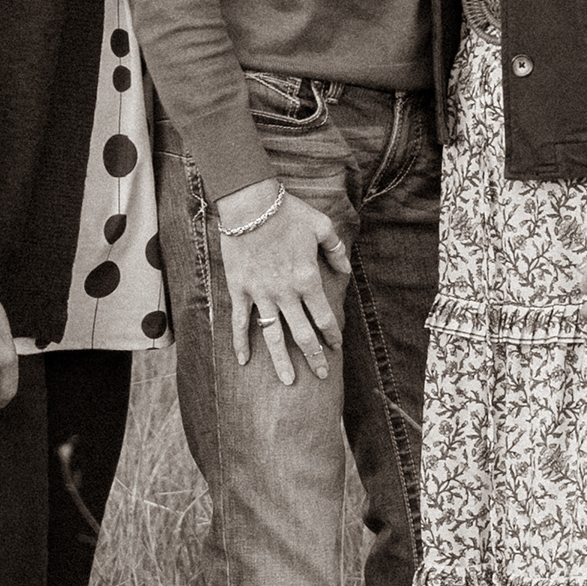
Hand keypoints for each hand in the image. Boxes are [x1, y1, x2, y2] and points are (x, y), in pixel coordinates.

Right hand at [219, 181, 351, 386]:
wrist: (250, 204)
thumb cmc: (288, 212)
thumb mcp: (322, 226)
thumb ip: (337, 251)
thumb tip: (346, 270)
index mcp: (308, 280)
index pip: (324, 316)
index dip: (332, 334)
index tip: (337, 346)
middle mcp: (286, 293)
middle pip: (302, 334)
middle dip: (314, 356)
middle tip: (321, 374)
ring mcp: (261, 294)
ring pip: (273, 336)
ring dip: (281, 361)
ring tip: (288, 381)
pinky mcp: (240, 290)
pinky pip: (240, 321)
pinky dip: (241, 342)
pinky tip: (244, 361)